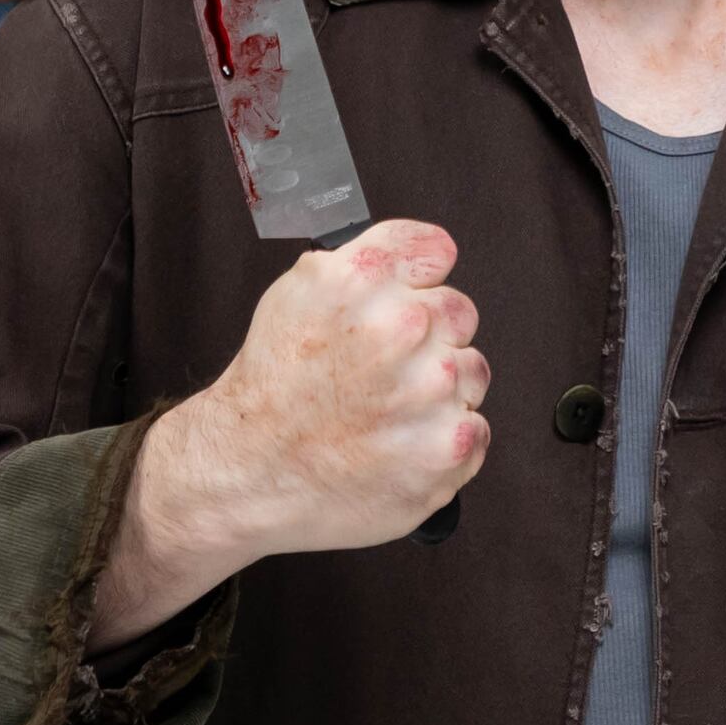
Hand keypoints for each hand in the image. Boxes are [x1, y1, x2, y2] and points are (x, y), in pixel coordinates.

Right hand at [142, 222, 490, 561]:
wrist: (249, 474)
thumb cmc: (273, 386)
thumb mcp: (298, 292)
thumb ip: (361, 260)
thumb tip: (416, 254)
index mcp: (365, 278)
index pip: (436, 251)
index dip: (419, 278)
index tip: (405, 299)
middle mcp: (404, 326)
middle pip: (459, 312)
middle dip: (429, 337)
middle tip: (383, 370)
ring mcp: (432, 389)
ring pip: (472, 371)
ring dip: (440, 390)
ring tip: (386, 412)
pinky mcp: (448, 447)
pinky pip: (476, 428)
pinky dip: (444, 439)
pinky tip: (399, 445)